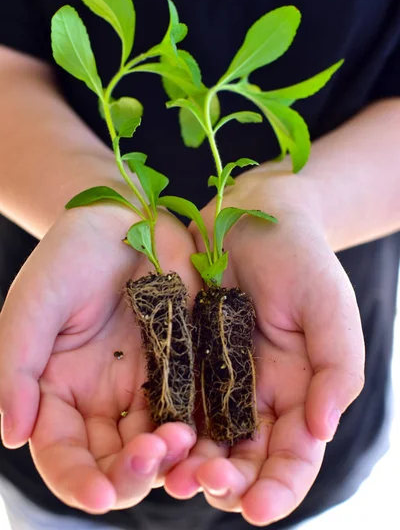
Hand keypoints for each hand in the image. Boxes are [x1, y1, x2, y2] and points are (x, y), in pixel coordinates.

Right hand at [0, 204, 199, 512]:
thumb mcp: (33, 307)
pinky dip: (201, 429)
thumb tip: (12, 434)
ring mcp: (146, 386)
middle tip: (148, 458)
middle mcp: (102, 399)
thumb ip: (17, 369)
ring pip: (158, 444)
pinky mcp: (184, 368)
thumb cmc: (70, 257)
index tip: (98, 497)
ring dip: (171, 458)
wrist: (125, 218)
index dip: (77, 481)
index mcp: (58, 392)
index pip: (63, 454)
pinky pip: (194, 409)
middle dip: (130, 474)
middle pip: (114, 461)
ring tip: (182, 443)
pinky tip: (209, 431)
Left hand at [165, 164, 364, 525]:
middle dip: (229, 483)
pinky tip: (150, 436)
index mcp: (299, 391)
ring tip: (171, 476)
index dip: (280, 488)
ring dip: (189, 464)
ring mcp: (217, 379)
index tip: (258, 508)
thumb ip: (338, 369)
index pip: (294, 456)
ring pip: (204, 439)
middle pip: (245, 458)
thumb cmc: (301, 258)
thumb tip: (322, 432)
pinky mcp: (185, 359)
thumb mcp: (330, 308)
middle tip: (207, 486)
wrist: (253, 216)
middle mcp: (256, 395)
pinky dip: (163, 426)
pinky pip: (172, 401)